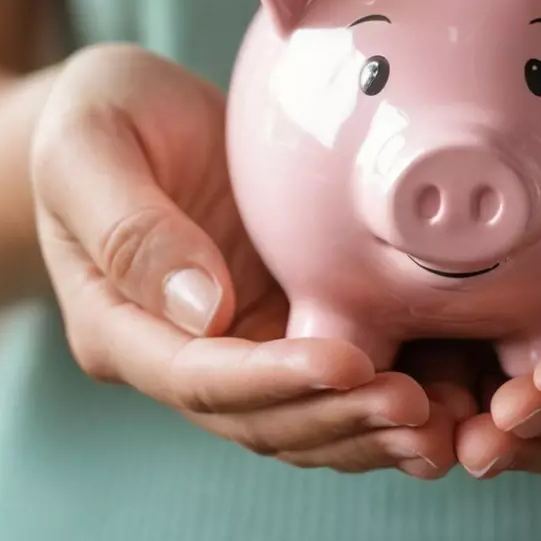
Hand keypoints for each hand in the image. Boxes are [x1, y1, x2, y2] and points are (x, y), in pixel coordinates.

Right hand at [32, 44, 454, 478]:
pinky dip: (389, 393)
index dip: (275, 382)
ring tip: (448, 422)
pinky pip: (341, 375)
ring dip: (373, 428)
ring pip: (309, 415)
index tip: (347, 364)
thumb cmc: (102, 116)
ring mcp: (244, 339)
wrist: (136, 112)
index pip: (200, 379)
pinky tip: (449, 394)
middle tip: (418, 408)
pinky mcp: (288, 316)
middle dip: (341, 418)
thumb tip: (204, 312)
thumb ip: (132, 229)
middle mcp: (187, 351)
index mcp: (125, 325)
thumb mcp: (92, 147)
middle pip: (265, 417)